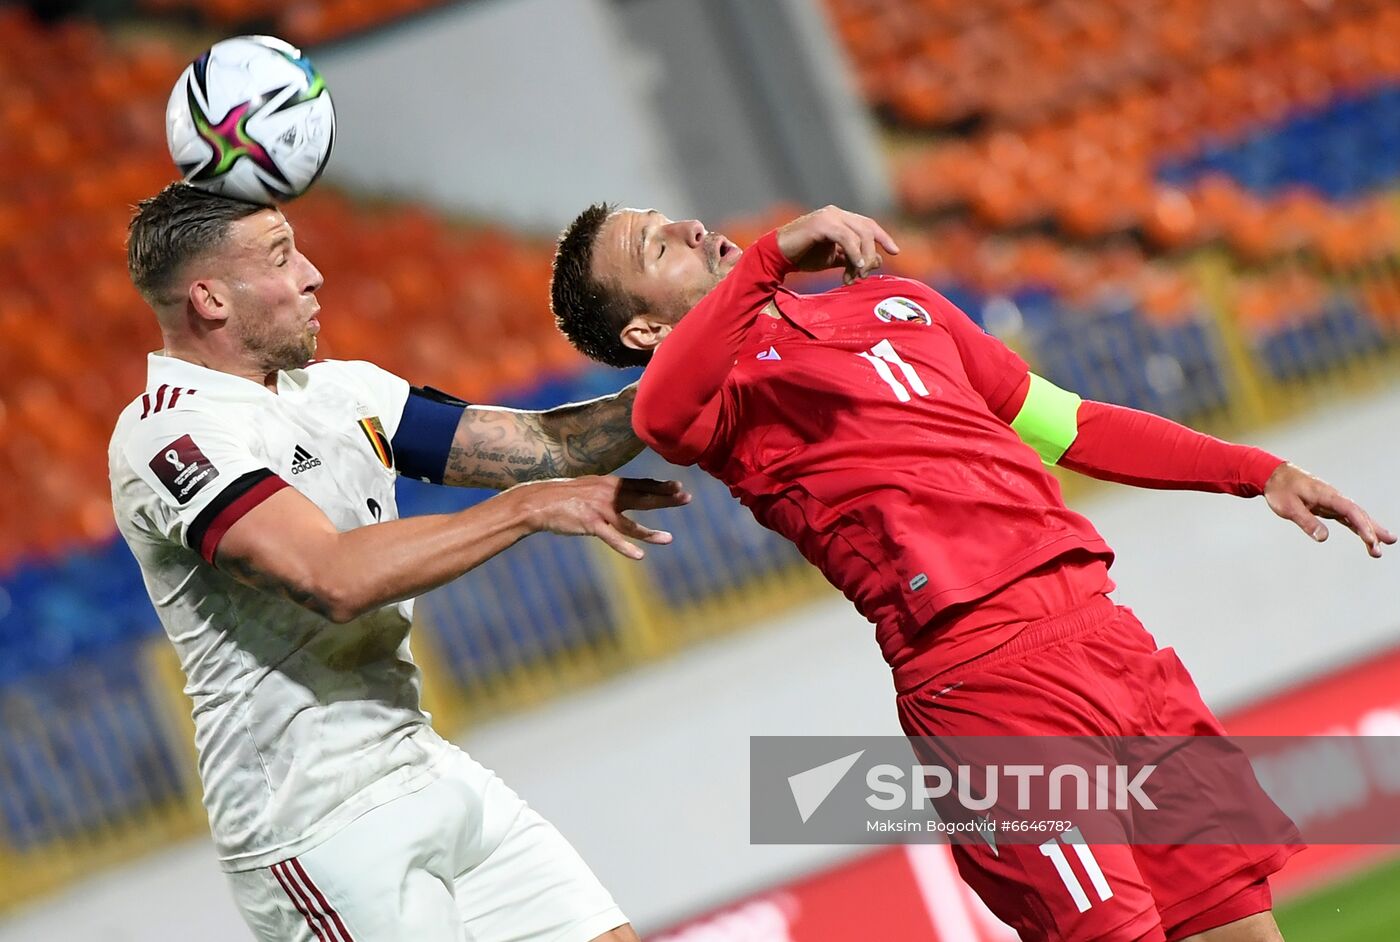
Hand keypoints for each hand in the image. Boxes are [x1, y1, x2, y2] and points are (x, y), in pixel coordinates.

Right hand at [513, 476, 690, 558]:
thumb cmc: (563, 496)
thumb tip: (623, 491)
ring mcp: (600, 510)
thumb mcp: (589, 487)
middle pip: (643, 497)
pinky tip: (639, 555)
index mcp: (609, 484)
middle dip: (666, 499)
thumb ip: (607, 490)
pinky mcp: (590, 524)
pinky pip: (611, 538)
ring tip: (669, 539)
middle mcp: (608, 494)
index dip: (660, 486)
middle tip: (686, 498)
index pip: (640, 484)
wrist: (538, 501)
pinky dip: (626, 547)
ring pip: (631, 523)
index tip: (679, 487)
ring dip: (651, 533)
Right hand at [776, 205, 900, 284]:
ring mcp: (828, 216)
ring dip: (863, 258)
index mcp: (840, 218)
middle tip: (865, 274)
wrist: (777, 255)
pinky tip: (855, 267)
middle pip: (867, 229)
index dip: (883, 237)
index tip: (895, 251)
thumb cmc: (803, 256)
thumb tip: (874, 262)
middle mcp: (836, 213)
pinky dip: (854, 253)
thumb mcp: (833, 258)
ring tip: (857, 275)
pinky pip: (845, 238)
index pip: (868, 224)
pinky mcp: (820, 224)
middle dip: (872, 253)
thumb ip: (852, 258)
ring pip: (859, 234)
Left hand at [1264, 462, 1394, 557]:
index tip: (1371, 540)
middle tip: (1389, 543)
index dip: (1363, 526)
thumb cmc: (1280, 489)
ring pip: (1355, 516)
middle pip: (1358, 513)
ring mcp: (1332, 501)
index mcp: (1326, 495)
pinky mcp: (1327, 506)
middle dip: (1373, 529)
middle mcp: (1333, 497)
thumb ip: (1306, 521)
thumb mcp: (1289, 507)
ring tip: (1382, 545)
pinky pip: (1347, 517)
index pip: (1350, 511)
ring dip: (1368, 530)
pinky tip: (1366, 537)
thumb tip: (1323, 538)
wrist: (1273, 475)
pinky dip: (1357, 527)